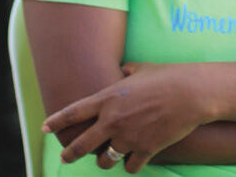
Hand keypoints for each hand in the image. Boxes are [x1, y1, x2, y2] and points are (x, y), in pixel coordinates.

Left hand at [43, 62, 210, 172]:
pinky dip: (130, 165)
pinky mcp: (144, 150)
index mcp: (109, 98)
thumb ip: (128, 72)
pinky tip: (133, 161)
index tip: (45, 127)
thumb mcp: (143, 68)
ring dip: (104, 160)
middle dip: (70, 153)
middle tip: (65, 157)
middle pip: (81, 144)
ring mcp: (128, 137)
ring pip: (104, 161)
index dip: (56, 121)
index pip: (74, 112)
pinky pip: (129, 167)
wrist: (190, 93)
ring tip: (107, 158)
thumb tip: (123, 70)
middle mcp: (113, 120)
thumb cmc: (168, 75)